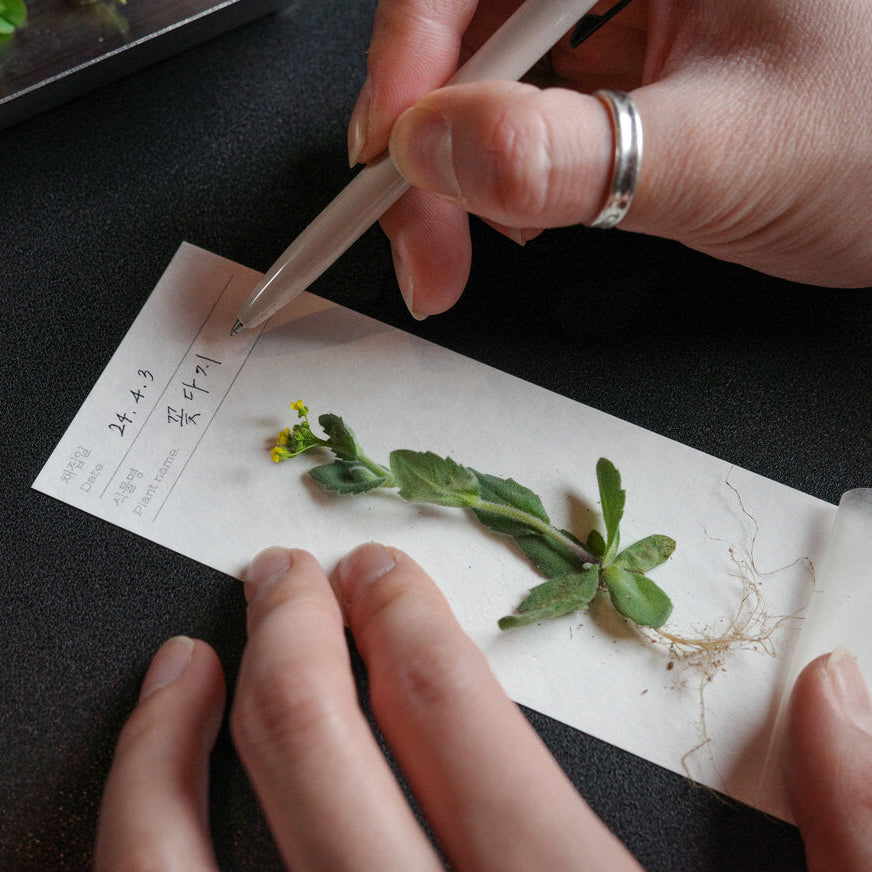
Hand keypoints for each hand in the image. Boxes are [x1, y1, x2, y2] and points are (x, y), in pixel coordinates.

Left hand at [94, 544, 871, 870]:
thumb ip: (858, 836)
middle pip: (317, 758)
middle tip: (282, 576)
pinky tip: (138, 829)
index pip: (454, 720)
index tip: (376, 572)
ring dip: (166, 753)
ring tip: (179, 666)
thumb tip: (834, 691)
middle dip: (292, 639)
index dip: (406, 622)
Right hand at [347, 0, 871, 317]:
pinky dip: (505, 160)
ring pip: (490, 61)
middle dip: (431, 135)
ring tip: (488, 230)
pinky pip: (530, 92)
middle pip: (471, 14)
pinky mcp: (627, 51)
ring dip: (462, 158)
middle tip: (423, 237)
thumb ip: (575, 157)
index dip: (412, 50)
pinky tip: (527, 205)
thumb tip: (437, 153)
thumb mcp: (725, 157)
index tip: (389, 155)